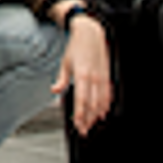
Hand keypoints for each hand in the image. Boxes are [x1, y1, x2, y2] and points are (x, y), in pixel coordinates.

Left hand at [54, 11, 114, 133]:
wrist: (91, 32)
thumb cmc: (76, 47)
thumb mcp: (65, 62)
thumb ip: (61, 79)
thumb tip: (54, 91)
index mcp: (82, 75)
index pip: (81, 101)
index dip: (79, 115)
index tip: (77, 125)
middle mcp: (93, 78)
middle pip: (92, 105)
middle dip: (88, 120)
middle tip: (83, 130)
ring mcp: (102, 77)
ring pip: (101, 102)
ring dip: (96, 115)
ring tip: (91, 124)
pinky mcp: (107, 76)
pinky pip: (108, 94)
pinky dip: (105, 105)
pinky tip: (103, 112)